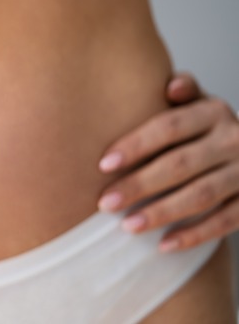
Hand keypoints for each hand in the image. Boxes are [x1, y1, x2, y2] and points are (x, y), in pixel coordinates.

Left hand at [97, 72, 238, 251]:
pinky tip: (164, 245)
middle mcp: (234, 139)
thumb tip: (172, 85)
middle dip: (139, 185)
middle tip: (105, 203)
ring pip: (202, 194)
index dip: (136, 145)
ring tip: (128, 226)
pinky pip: (226, 221)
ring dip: (162, 212)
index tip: (103, 164)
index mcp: (213, 112)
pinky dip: (194, 235)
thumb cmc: (205, 129)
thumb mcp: (197, 105)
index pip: (169, 127)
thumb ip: (182, 92)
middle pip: (180, 163)